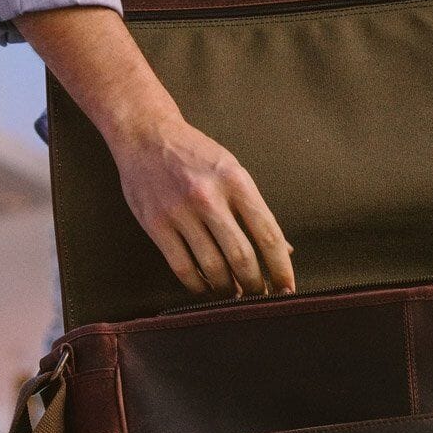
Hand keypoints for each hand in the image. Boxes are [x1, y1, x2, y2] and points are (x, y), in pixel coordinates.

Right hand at [109, 112, 295, 298]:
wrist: (145, 135)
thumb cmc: (197, 156)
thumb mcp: (234, 172)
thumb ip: (257, 212)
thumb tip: (285, 250)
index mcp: (236, 182)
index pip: (268, 235)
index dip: (281, 268)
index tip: (287, 288)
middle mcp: (209, 197)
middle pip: (241, 256)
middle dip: (256, 285)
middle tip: (261, 296)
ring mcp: (180, 211)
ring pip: (212, 267)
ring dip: (228, 290)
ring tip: (235, 295)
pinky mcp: (155, 223)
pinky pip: (182, 267)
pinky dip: (198, 286)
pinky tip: (207, 288)